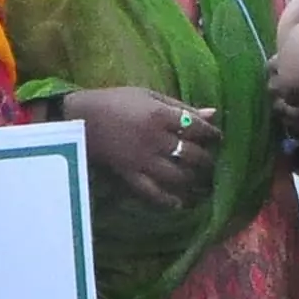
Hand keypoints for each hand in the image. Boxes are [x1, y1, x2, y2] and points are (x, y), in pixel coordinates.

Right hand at [61, 87, 216, 211]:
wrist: (81, 118)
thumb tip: (213, 113)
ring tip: (199, 180)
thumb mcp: (149, 95)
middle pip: (193, 155)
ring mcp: (143, 160)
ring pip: (178, 176)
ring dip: (193, 180)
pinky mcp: (130, 175)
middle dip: (207, 160)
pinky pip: (153, 193)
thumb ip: (181, 105)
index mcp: (161, 115)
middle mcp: (156, 139)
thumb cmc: (116, 101)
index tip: (218, 138)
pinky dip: (168, 200)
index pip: (198, 128)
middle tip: (210, 162)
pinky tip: (179, 202)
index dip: (213, 135)